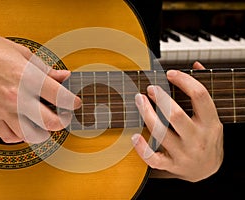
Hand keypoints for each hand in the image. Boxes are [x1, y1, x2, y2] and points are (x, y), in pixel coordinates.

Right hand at [0, 18, 80, 142]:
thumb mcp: (22, 53)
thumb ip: (46, 69)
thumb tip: (63, 76)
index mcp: (27, 78)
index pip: (61, 97)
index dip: (73, 102)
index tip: (75, 103)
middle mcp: (17, 97)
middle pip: (50, 122)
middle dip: (62, 121)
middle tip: (63, 115)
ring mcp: (3, 109)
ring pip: (31, 135)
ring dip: (42, 131)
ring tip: (43, 122)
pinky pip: (9, 137)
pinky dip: (20, 136)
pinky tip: (23, 126)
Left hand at [132, 62, 223, 181]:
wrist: (207, 171)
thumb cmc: (207, 139)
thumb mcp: (212, 116)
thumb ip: (202, 91)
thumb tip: (195, 65)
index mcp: (210, 123)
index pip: (200, 96)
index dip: (184, 80)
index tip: (170, 73)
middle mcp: (197, 138)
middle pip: (175, 115)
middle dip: (160, 98)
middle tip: (150, 88)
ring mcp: (184, 154)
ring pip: (161, 133)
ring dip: (146, 114)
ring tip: (139, 100)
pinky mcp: (172, 165)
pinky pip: (153, 158)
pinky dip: (142, 147)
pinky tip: (135, 135)